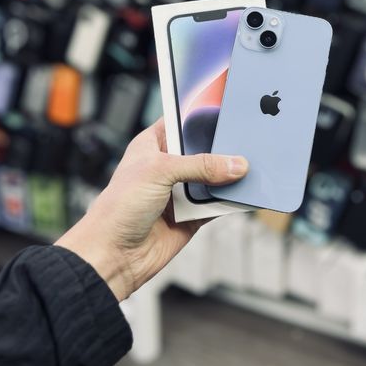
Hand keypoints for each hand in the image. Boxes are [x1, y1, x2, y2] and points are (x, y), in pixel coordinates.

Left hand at [56, 118, 247, 300]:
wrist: (113, 256)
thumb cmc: (117, 208)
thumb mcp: (158, 171)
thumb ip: (199, 165)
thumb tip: (234, 164)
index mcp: (153, 144)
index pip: (182, 120)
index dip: (202, 113)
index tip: (227, 109)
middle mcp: (168, 165)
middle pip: (204, 150)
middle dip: (223, 148)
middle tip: (246, 141)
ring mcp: (180, 191)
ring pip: (215, 178)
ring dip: (230, 176)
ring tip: (252, 166)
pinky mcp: (192, 215)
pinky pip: (218, 204)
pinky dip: (230, 200)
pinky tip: (244, 194)